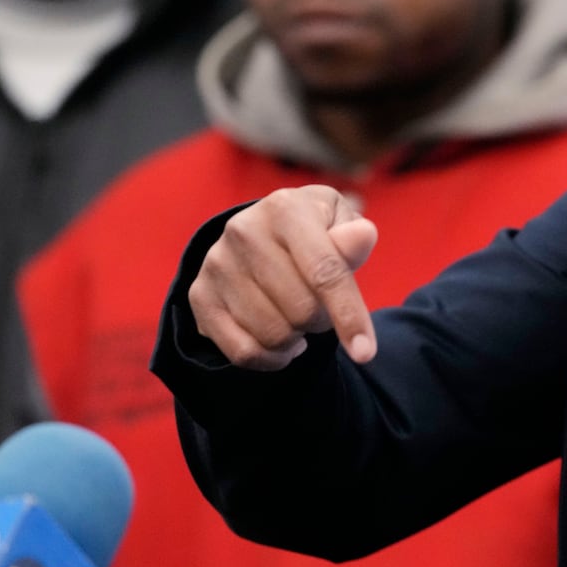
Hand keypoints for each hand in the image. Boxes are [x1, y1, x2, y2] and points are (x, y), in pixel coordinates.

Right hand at [189, 185, 379, 370]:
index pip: (325, 271)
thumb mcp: (340, 225)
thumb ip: (354, 240)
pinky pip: (243, 352)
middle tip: (322, 308)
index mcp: (286, 208)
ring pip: (273, 335)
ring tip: (299, 317)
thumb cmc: (316, 232)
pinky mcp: (200, 296)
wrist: (264, 231)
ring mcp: (217, 264)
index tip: (366, 354)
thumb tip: (362, 236)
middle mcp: (244, 231)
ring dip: (297, 338)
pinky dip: (272, 358)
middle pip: (301, 310)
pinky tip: (283, 342)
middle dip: (323, 321)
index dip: (349, 314)